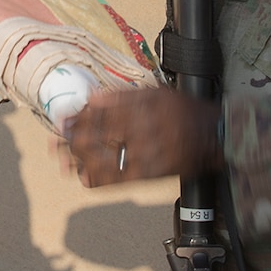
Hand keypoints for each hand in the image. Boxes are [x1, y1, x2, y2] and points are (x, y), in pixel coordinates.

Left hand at [63, 87, 221, 186]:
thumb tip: (92, 97)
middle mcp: (141, 130)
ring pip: (103, 159)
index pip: (98, 113)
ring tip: (62, 161)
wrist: (215, 135)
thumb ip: (123, 95)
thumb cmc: (185, 111)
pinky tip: (85, 177)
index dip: (77, 118)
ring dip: (80, 161)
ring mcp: (145, 153)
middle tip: (56, 142)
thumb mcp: (155, 92)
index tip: (62, 120)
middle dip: (72, 140)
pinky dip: (99, 178)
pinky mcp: (151, 173)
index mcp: (140, 107)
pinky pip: (119, 179)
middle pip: (97, 136)